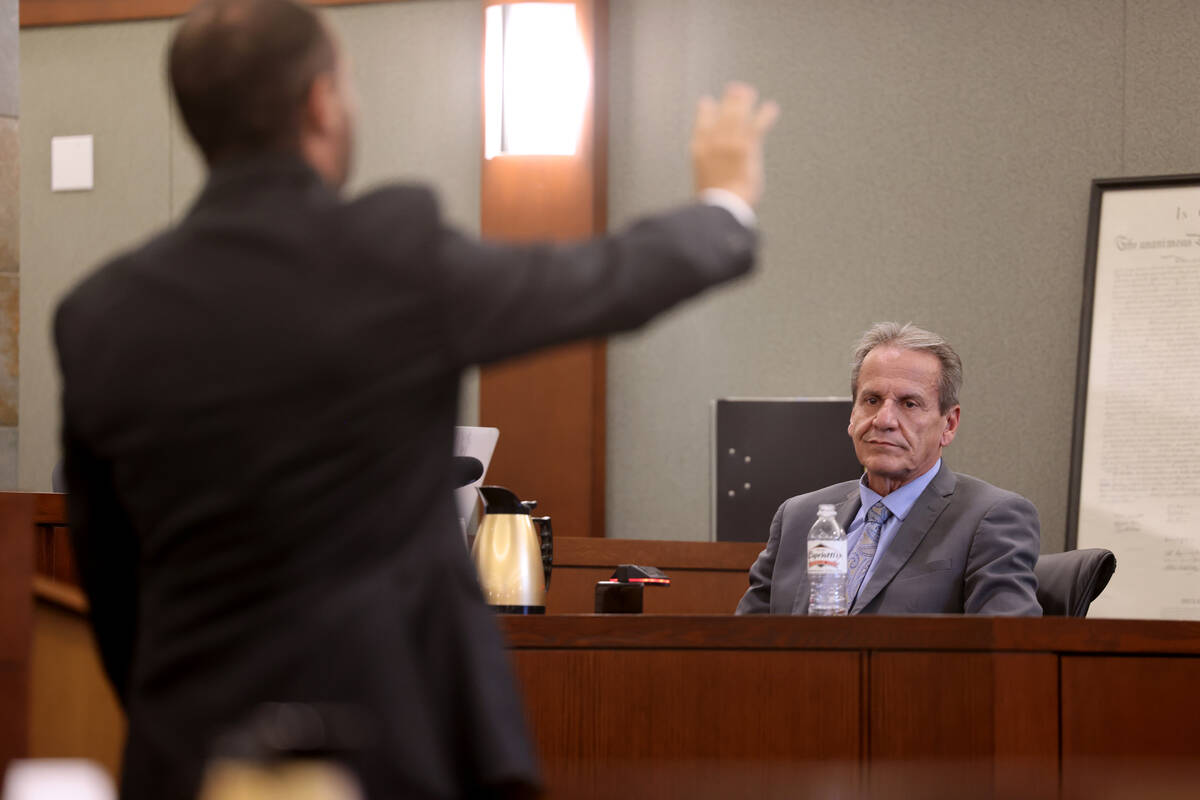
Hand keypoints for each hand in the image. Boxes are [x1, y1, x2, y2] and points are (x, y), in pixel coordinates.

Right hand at [691, 82, 779, 207]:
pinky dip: (765, 115)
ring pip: (737, 114)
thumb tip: (712, 176)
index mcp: (699, 148)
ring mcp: (729, 142)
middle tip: (736, 89)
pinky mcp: (746, 146)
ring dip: (744, 101)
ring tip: (749, 92)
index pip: (701, 121)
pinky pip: (757, 125)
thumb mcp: (703, 180)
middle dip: (729, 100)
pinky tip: (771, 108)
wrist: (720, 206)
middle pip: (721, 113)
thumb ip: (708, 168)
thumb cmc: (712, 200)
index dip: (705, 110)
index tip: (707, 102)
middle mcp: (713, 141)